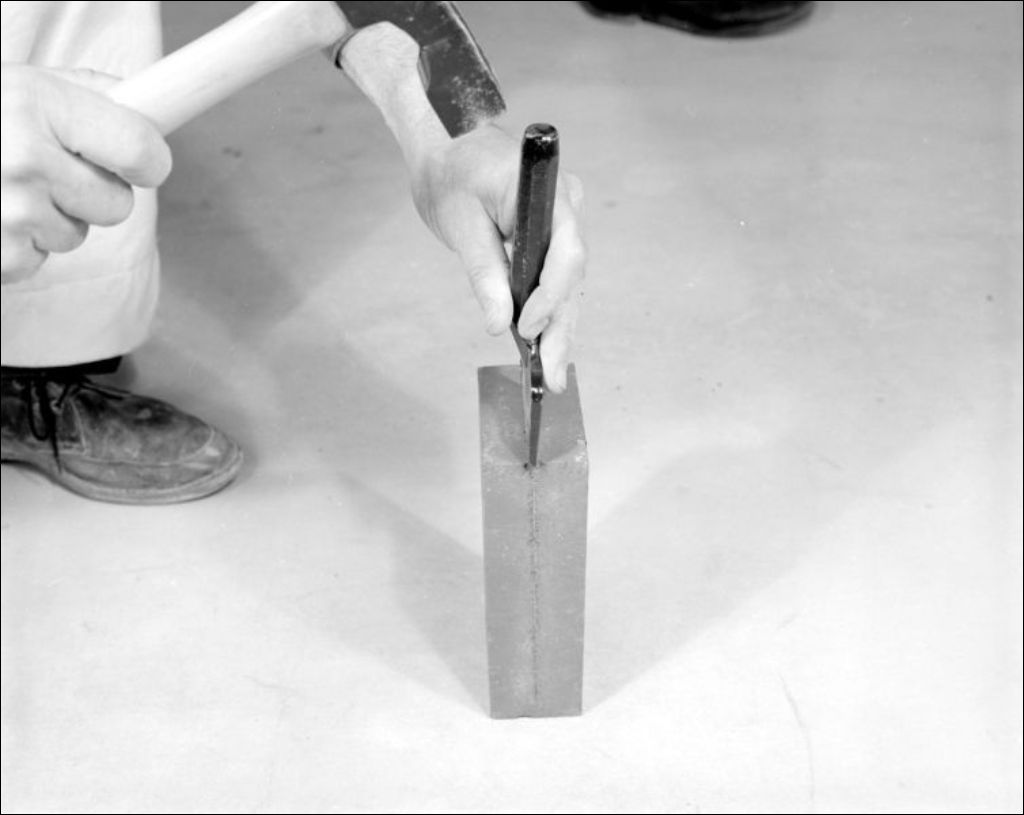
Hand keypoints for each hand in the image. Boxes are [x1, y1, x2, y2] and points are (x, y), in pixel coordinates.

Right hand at [1, 64, 171, 282]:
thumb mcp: (15, 84)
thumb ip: (82, 93)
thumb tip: (151, 104)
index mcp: (35, 103)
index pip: (141, 150)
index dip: (149, 160)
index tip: (143, 162)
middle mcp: (23, 157)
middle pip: (118, 205)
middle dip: (92, 193)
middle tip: (48, 171)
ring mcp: (7, 212)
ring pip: (77, 235)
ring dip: (49, 219)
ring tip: (2, 189)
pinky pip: (38, 260)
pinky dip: (17, 245)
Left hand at [411, 124, 585, 392]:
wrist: (449, 144)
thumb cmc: (451, 174)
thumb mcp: (460, 224)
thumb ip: (483, 273)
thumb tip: (499, 323)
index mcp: (545, 191)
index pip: (565, 252)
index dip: (550, 296)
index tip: (526, 329)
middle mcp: (566, 207)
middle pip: (572, 275)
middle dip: (561, 328)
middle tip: (555, 375)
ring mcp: (563, 221)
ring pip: (568, 282)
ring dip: (559, 327)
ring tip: (554, 373)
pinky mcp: (552, 236)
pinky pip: (556, 277)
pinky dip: (550, 311)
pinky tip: (547, 347)